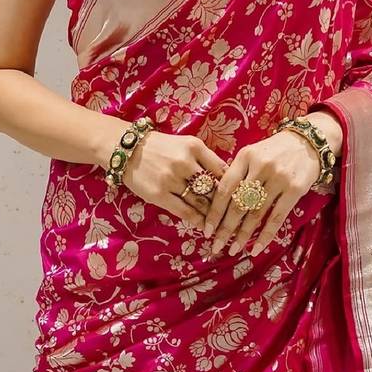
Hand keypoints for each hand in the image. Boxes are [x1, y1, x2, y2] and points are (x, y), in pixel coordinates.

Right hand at [113, 128, 228, 230]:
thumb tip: (229, 180)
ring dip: (214, 216)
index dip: (235, 186)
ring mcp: (171, 179)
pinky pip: (184, 211)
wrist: (128, 149)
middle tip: (238, 217)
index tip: (243, 199)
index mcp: (195, 147)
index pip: (223, 170)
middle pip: (214, 188)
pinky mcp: (159, 195)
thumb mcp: (187, 145)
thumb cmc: (162, 147)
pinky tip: (205, 226)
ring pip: (201, 202)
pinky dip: (198, 220)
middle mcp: (185, 162)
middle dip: (228, 205)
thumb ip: (206, 159)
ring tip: (224, 225)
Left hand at [202, 129, 320, 257]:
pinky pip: (276, 218)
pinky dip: (265, 235)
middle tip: (216, 246)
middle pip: (238, 204)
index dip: (214, 212)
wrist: (308, 141)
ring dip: (243, 235)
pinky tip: (256, 248)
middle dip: (225, 229)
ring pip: (256, 213)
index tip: (206, 230)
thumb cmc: (274, 151)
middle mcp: (260, 167)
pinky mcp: (295, 189)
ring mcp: (278, 178)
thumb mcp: (252, 153)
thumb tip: (217, 204)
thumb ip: (237, 173)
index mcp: (245, 157)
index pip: (225, 188)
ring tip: (233, 250)